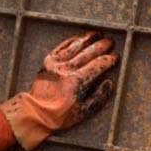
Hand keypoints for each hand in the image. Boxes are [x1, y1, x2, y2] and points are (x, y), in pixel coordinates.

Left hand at [1, 32, 117, 149]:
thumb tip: (110, 82)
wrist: (35, 113)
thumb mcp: (83, 113)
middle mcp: (66, 70)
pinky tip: (78, 38)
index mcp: (77, 82)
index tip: (115, 57)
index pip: (97, 66)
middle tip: (111, 42)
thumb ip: (99, 97)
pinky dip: (71, 42)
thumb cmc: (60, 116)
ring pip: (75, 47)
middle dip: (101, 46)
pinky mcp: (47, 62)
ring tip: (97, 34)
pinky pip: (61, 47)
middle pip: (88, 53)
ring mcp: (56, 64)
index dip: (108, 60)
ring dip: (87, 39)